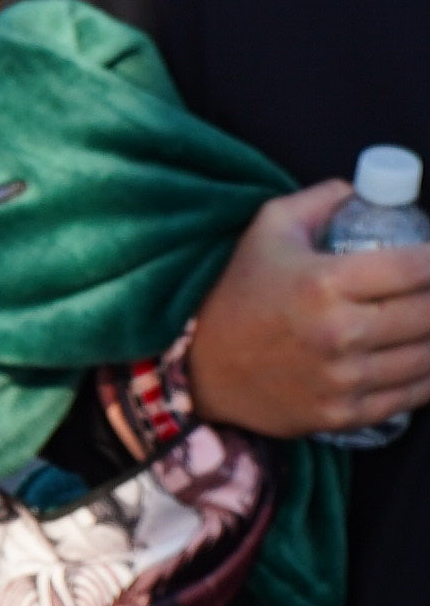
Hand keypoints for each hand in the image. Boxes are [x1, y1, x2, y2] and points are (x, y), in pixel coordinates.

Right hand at [187, 182, 429, 439]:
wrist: (198, 369)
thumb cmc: (237, 293)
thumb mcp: (266, 231)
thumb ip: (318, 202)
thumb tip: (362, 191)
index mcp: (323, 282)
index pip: (416, 267)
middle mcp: (338, 332)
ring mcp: (343, 378)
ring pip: (428, 356)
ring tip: (427, 321)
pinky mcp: (343, 414)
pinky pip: (411, 396)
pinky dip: (428, 378)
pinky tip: (423, 359)